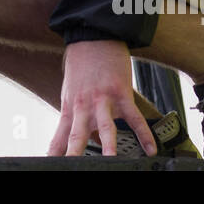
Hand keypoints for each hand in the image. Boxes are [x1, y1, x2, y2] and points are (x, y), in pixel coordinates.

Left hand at [48, 39, 155, 156]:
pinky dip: (144, 134)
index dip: (55, 153)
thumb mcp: (71, 90)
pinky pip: (134, 117)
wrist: (94, 36)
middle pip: (77, 134)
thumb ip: (76, 114)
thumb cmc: (81, 64)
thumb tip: (84, 136)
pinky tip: (150, 148)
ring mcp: (102, 100)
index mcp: (69, 107)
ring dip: (108, 144)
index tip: (52, 165)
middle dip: (75, 153)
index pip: (60, 136)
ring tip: (110, 160)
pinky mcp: (121, 93)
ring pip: (105, 126)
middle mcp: (83, 106)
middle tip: (73, 167)